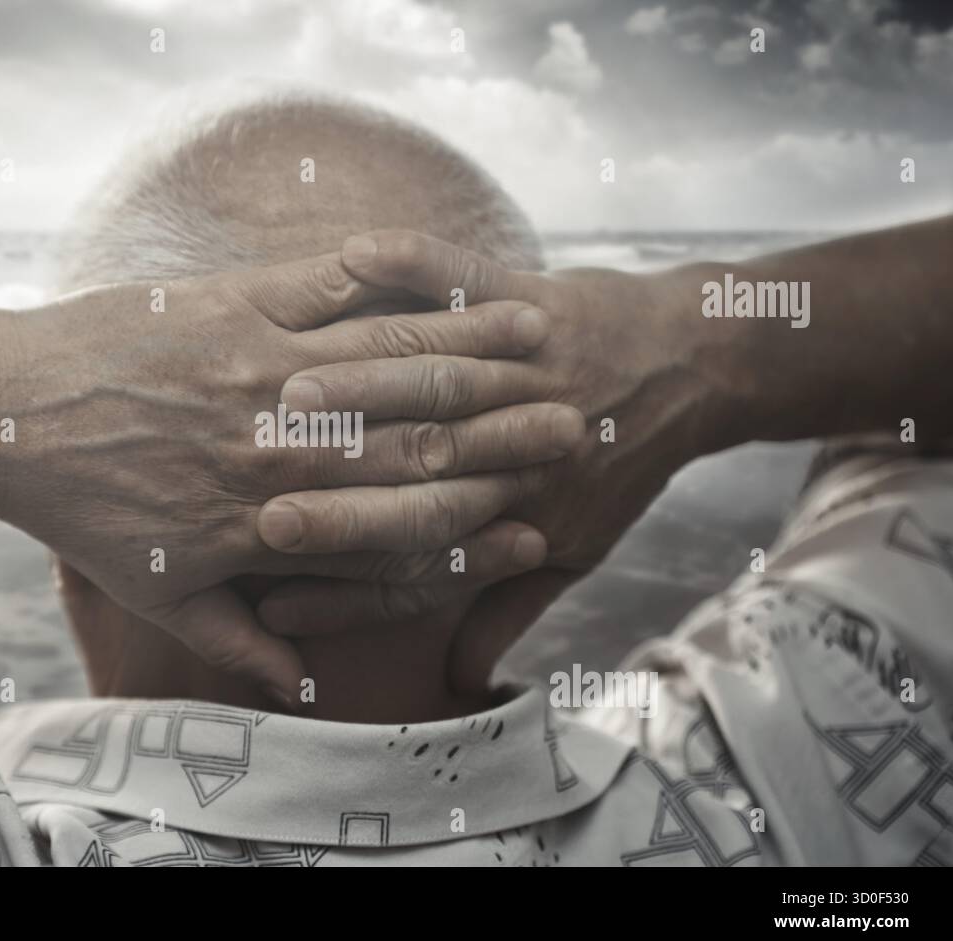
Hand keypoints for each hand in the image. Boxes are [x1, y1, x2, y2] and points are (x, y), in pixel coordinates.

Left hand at [0, 250, 584, 702]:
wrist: (9, 419)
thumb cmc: (84, 511)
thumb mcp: (160, 596)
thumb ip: (240, 641)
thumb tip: (300, 681)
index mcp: (278, 514)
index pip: (401, 522)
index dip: (479, 525)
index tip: (542, 524)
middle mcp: (284, 440)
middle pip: (417, 435)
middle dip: (505, 431)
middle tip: (576, 421)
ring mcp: (264, 363)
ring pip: (388, 355)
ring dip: (471, 349)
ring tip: (538, 340)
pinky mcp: (237, 301)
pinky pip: (332, 285)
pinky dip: (397, 280)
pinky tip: (444, 271)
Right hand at [254, 231, 729, 691]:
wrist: (694, 370)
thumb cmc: (624, 466)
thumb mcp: (577, 553)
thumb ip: (507, 607)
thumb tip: (464, 675)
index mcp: (512, 511)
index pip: (406, 556)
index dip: (338, 583)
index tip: (274, 594)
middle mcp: (509, 442)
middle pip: (399, 468)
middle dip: (326, 491)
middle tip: (258, 504)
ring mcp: (515, 364)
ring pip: (419, 375)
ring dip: (351, 384)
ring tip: (282, 393)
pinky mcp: (518, 296)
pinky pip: (454, 272)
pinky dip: (409, 261)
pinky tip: (355, 253)